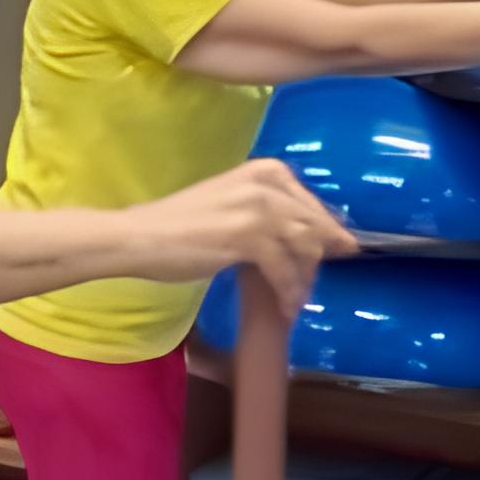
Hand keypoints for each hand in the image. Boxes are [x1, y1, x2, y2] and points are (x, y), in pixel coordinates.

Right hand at [121, 159, 355, 304]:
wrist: (138, 236)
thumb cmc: (175, 223)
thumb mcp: (229, 204)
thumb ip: (263, 210)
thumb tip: (299, 236)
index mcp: (264, 171)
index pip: (312, 205)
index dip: (328, 233)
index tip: (341, 252)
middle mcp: (266, 185)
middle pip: (313, 228)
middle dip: (318, 261)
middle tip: (313, 286)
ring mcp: (258, 209)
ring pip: (303, 250)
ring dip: (304, 281)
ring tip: (296, 301)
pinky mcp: (248, 237)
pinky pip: (283, 270)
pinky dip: (288, 291)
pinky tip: (286, 307)